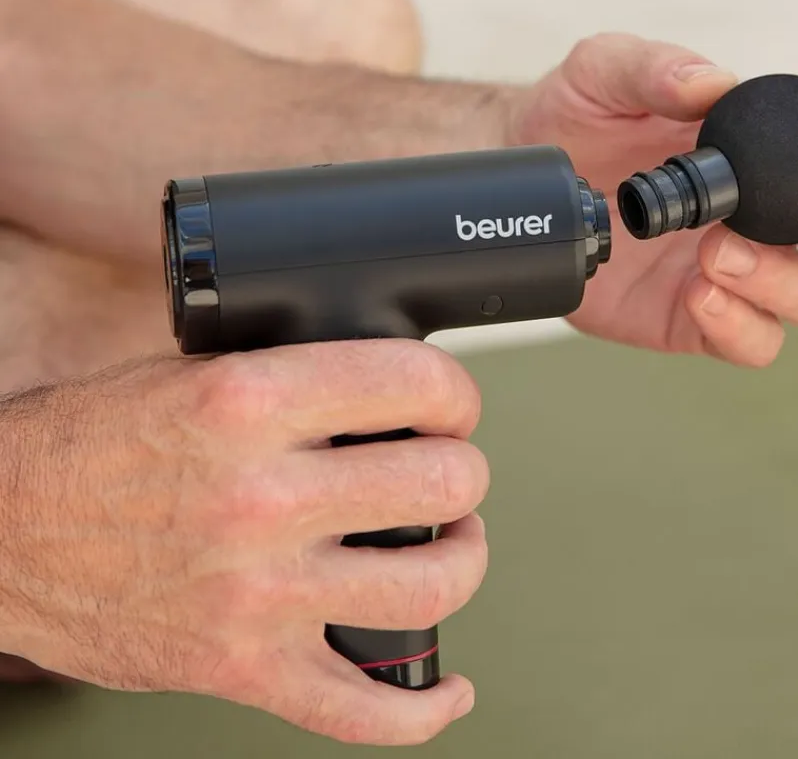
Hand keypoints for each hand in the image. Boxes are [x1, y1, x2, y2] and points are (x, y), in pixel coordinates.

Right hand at [0, 340, 488, 745]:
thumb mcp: (193, 373)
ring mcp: (257, 595)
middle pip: (441, 482)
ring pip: (433, 587)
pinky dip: (424, 707)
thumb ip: (290, 377)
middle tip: (448, 465)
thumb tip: (382, 388)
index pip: (413, 383)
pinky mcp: (243, 669)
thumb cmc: (90, 444)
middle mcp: (260, 499)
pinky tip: (448, 682)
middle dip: (463, 469)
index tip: (449, 405)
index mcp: (249, 404)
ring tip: (453, 540)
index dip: (454, 391)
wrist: (0, 528)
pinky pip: (362, 712)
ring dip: (464, 558)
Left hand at [511, 34, 797, 365]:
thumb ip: (655, 68)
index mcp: (762, 145)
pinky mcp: (694, 316)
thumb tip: (711, 84)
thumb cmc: (574, 113)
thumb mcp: (603, 71)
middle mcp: (763, 210)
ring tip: (714, 253)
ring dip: (784, 281)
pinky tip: (697, 293)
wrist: (526, 169)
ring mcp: (734, 267)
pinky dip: (739, 324)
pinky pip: (751, 341)